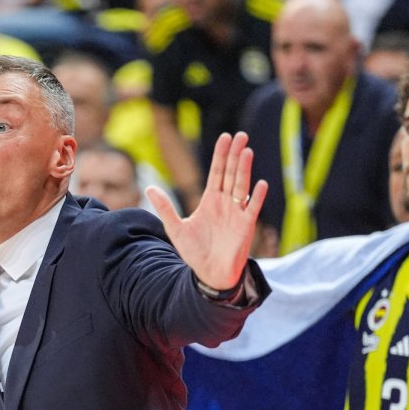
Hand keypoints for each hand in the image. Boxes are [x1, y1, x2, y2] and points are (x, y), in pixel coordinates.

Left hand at [147, 132, 266, 290]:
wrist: (209, 274)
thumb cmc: (194, 252)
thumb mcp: (175, 228)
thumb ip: (164, 207)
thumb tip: (148, 188)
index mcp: (210, 200)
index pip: (217, 172)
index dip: (221, 155)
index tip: (225, 137)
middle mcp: (226, 203)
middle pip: (231, 173)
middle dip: (235, 155)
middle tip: (240, 135)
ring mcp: (237, 213)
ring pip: (241, 186)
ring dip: (244, 169)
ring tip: (246, 151)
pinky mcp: (245, 227)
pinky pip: (252, 209)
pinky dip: (256, 197)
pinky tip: (260, 184)